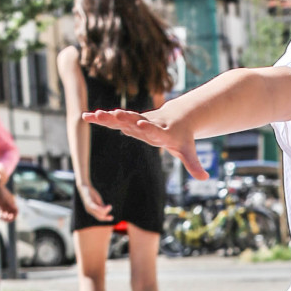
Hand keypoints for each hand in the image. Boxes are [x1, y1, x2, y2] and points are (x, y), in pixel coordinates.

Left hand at [0, 183, 17, 220]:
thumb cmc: (0, 191)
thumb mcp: (5, 197)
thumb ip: (10, 203)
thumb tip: (16, 209)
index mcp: (12, 203)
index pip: (16, 211)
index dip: (15, 216)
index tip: (10, 218)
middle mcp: (10, 205)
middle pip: (12, 214)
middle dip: (9, 218)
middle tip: (4, 219)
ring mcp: (5, 205)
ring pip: (7, 214)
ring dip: (5, 218)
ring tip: (0, 218)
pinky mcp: (1, 205)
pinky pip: (3, 213)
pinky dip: (1, 215)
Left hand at [77, 182, 113, 221]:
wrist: (84, 186)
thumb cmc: (91, 193)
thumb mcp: (98, 200)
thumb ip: (101, 206)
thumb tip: (107, 210)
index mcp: (92, 210)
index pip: (99, 217)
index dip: (106, 218)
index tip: (112, 217)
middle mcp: (89, 210)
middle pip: (99, 216)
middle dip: (106, 217)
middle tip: (112, 216)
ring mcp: (89, 207)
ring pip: (98, 213)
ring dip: (105, 211)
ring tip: (110, 207)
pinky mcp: (89, 202)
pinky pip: (96, 208)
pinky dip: (102, 208)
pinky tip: (107, 206)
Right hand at [83, 109, 208, 179]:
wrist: (179, 116)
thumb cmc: (182, 137)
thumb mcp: (188, 151)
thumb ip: (193, 164)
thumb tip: (205, 176)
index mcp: (162, 132)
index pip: (154, 130)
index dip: (148, 128)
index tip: (141, 124)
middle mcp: (148, 124)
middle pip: (135, 120)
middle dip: (124, 118)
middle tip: (113, 114)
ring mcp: (137, 121)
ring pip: (121, 118)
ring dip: (107, 117)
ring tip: (93, 115)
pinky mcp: (129, 121)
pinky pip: (113, 120)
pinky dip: (100, 118)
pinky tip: (85, 116)